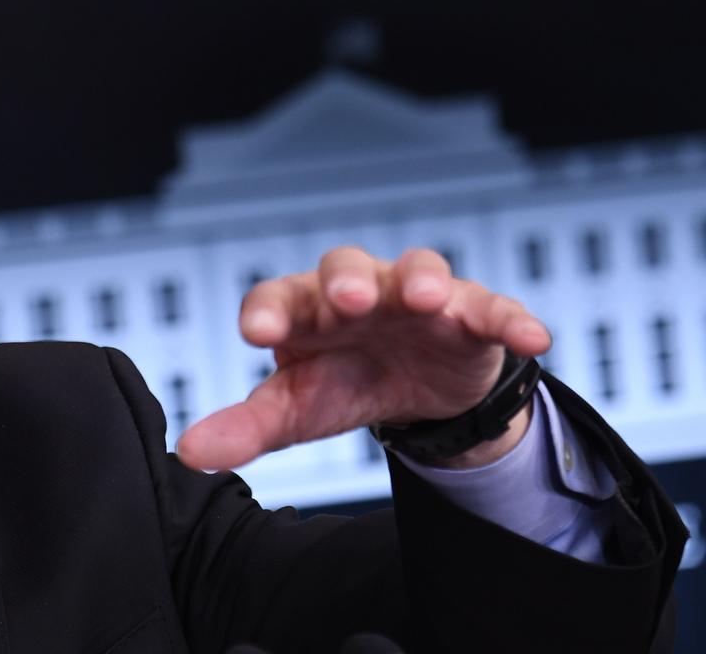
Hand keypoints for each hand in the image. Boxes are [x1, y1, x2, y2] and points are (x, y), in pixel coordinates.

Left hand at [176, 247, 551, 470]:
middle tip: (346, 298)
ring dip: (421, 279)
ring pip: (418, 270)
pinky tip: (533, 337)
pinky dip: (510, 318)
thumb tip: (188, 454)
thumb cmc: (342, 383)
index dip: (267, 310)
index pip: (278, 297)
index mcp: (305, 309)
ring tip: (425, 298)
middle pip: (347, 268)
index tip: (255, 333)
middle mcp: (358, 290)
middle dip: (348, 280)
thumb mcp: (295, 410)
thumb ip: (245, 427)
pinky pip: (492, 308)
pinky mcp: (470, 316)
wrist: (415, 390)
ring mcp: (417, 297)